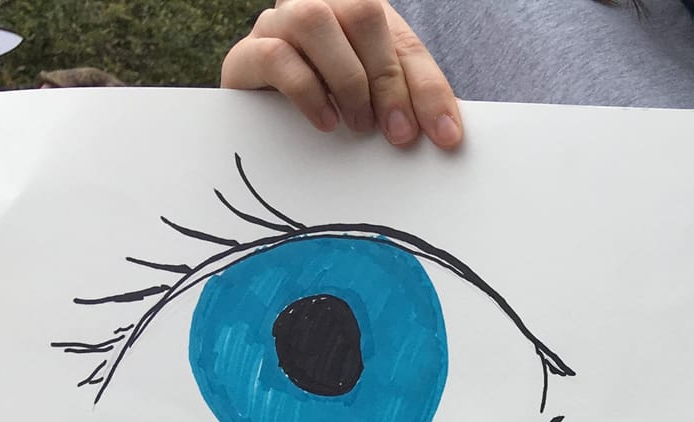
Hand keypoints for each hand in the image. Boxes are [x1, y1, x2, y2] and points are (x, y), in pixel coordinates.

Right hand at [221, 0, 460, 149]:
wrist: (261, 119)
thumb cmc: (329, 107)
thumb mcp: (378, 103)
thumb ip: (409, 104)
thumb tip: (446, 135)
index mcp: (358, 14)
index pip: (404, 40)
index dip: (428, 87)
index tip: (445, 136)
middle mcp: (319, 6)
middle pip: (362, 14)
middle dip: (388, 79)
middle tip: (398, 133)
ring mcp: (279, 25)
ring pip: (313, 20)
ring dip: (347, 78)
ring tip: (358, 124)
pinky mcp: (246, 55)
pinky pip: (274, 54)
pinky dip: (306, 90)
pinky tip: (325, 121)